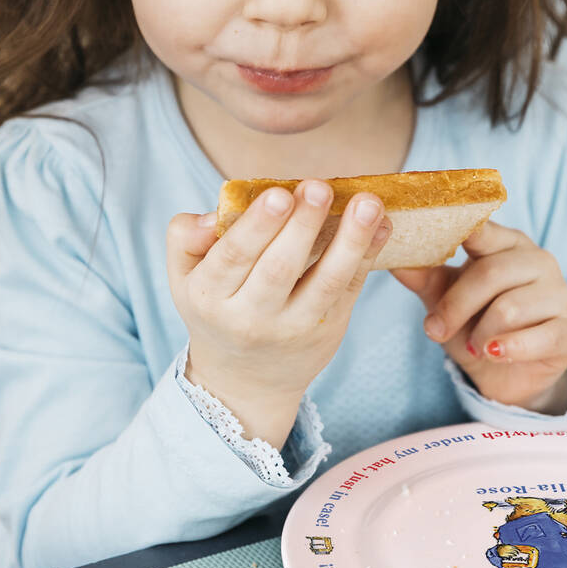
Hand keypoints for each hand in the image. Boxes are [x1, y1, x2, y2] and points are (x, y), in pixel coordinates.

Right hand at [167, 179, 391, 446]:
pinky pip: (349, 291)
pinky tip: (382, 226)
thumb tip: (212, 215)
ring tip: (368, 205)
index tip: (280, 193)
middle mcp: (252, 318)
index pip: (233, 257)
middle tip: (319, 188)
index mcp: (210, 297)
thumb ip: (185, 238)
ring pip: (325, 284)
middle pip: (279, 270)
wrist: (246, 379)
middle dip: (302, 227)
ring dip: (350, 242)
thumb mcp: (184, 278)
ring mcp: (295, 328)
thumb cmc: (217, 308)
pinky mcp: (328, 330)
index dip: (258, 226)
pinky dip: (368, 257)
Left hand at [391, 221, 566, 410]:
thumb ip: (424, 277)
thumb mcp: (445, 301)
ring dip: (480, 334)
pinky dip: (507, 350)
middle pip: (490, 274)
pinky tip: (494, 355)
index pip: (483, 227)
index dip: (459, 228)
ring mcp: (559, 294)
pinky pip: (537, 337)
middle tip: (434, 330)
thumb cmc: (477, 327)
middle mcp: (538, 261)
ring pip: (510, 308)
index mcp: (507, 243)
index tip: (431, 230)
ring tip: (472, 347)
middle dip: (455, 306)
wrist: (507, 376)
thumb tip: (391, 257)